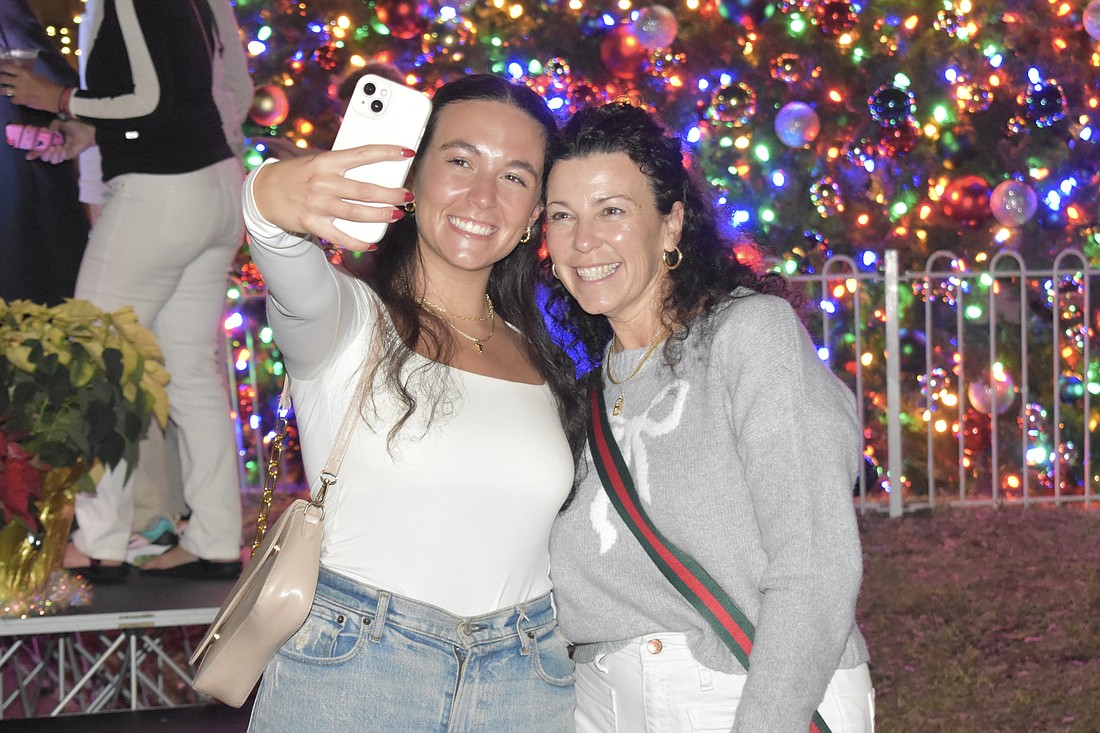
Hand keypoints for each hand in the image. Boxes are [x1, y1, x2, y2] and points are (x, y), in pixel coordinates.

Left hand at [0, 64, 64, 112]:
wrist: (58, 98)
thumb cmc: (51, 85)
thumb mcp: (38, 76)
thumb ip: (28, 76)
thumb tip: (23, 76)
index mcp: (24, 73)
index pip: (7, 68)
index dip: (3, 68)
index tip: (2, 69)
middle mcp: (19, 81)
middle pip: (3, 78)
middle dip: (1, 79)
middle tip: (2, 80)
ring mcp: (20, 92)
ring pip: (4, 90)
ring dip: (3, 90)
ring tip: (4, 90)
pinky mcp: (23, 101)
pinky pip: (13, 100)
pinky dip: (13, 100)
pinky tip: (15, 99)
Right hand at [27, 119, 94, 163]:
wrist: (88, 133)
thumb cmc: (76, 127)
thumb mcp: (62, 122)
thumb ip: (53, 125)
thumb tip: (47, 130)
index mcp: (51, 139)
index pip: (40, 147)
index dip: (34, 152)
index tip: (28, 156)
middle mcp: (54, 146)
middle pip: (42, 156)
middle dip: (41, 153)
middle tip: (49, 147)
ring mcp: (60, 152)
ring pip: (48, 159)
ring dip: (50, 154)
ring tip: (56, 147)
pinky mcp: (66, 156)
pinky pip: (57, 160)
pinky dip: (56, 155)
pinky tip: (60, 149)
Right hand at [251, 144, 413, 251]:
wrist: (263, 191)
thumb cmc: (297, 175)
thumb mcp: (317, 162)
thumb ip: (342, 166)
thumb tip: (375, 170)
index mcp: (327, 161)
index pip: (363, 154)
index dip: (387, 152)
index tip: (407, 153)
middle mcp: (323, 182)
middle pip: (365, 190)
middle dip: (391, 194)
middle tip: (407, 196)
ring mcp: (317, 204)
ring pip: (357, 213)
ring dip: (381, 216)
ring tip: (396, 215)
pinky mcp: (311, 223)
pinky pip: (340, 236)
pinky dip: (358, 242)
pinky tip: (373, 243)